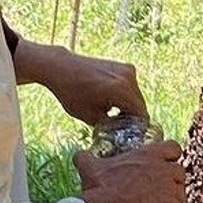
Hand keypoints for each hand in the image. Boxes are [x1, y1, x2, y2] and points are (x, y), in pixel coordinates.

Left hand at [15, 40, 148, 125]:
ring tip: (112, 112)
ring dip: (128, 106)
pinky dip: (124, 95)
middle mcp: (129, 77)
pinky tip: (110, 100)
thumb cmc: (70, 91)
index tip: (127, 135)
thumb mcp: (89, 117)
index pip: (141, 115)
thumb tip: (122, 135)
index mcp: (122, 90)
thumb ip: (110, 126)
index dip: (136, 128)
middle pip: (140, 105)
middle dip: (132, 117)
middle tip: (118, 126)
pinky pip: (131, 87)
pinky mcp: (124, 66)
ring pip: (136, 96)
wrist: (60, 67)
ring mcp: (127, 69)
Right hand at [75, 141, 186, 202]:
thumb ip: (86, 158)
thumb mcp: (91, 168)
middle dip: (174, 181)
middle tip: (164, 190)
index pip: (173, 147)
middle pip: (181, 172)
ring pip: (182, 195)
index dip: (171, 156)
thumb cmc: (100, 187)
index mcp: (148, 155)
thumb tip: (78, 154)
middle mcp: (163, 170)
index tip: (167, 163)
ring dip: (175, 201)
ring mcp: (169, 190)